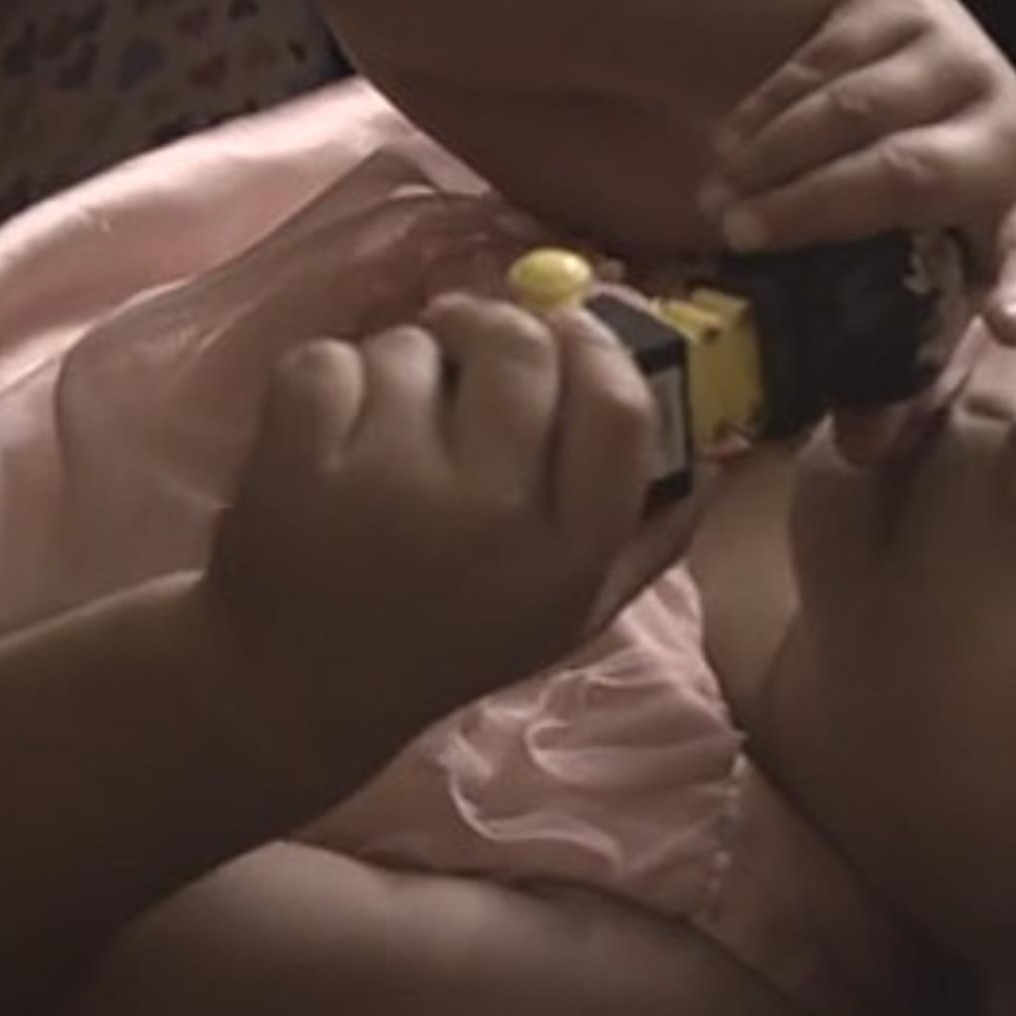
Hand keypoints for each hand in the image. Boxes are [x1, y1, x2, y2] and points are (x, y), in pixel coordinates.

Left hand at [203, 294, 699, 773]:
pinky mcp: (297, 462)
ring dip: (405, 361)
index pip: (619, 406)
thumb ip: (648, 541)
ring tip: (392, 416)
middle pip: (523, 349)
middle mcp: (493, 513)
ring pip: (414, 346)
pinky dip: (327, 379)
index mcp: (568, 550)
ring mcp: (389, 485)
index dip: (599, 346)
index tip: (569, 332)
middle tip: (468, 336)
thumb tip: (719, 459)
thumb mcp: (568, 614)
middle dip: (494, 324)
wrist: (297, 690)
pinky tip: (330, 427)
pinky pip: (328, 360)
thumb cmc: (451, 642)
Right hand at [696, 0, 1015, 345]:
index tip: (1005, 325)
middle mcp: (1012, 132)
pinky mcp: (906, 10)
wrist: (907, 61)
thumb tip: (862, 452)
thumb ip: (898, 367)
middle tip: (745, 239)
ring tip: (722, 206)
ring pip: (857, 111)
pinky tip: (730, 152)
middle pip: (912, 172)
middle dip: (819, 208)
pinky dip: (765, 113)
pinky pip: (821, 65)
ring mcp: (962, 63)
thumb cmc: (918, 203)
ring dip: (777, 160)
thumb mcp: (921, 274)